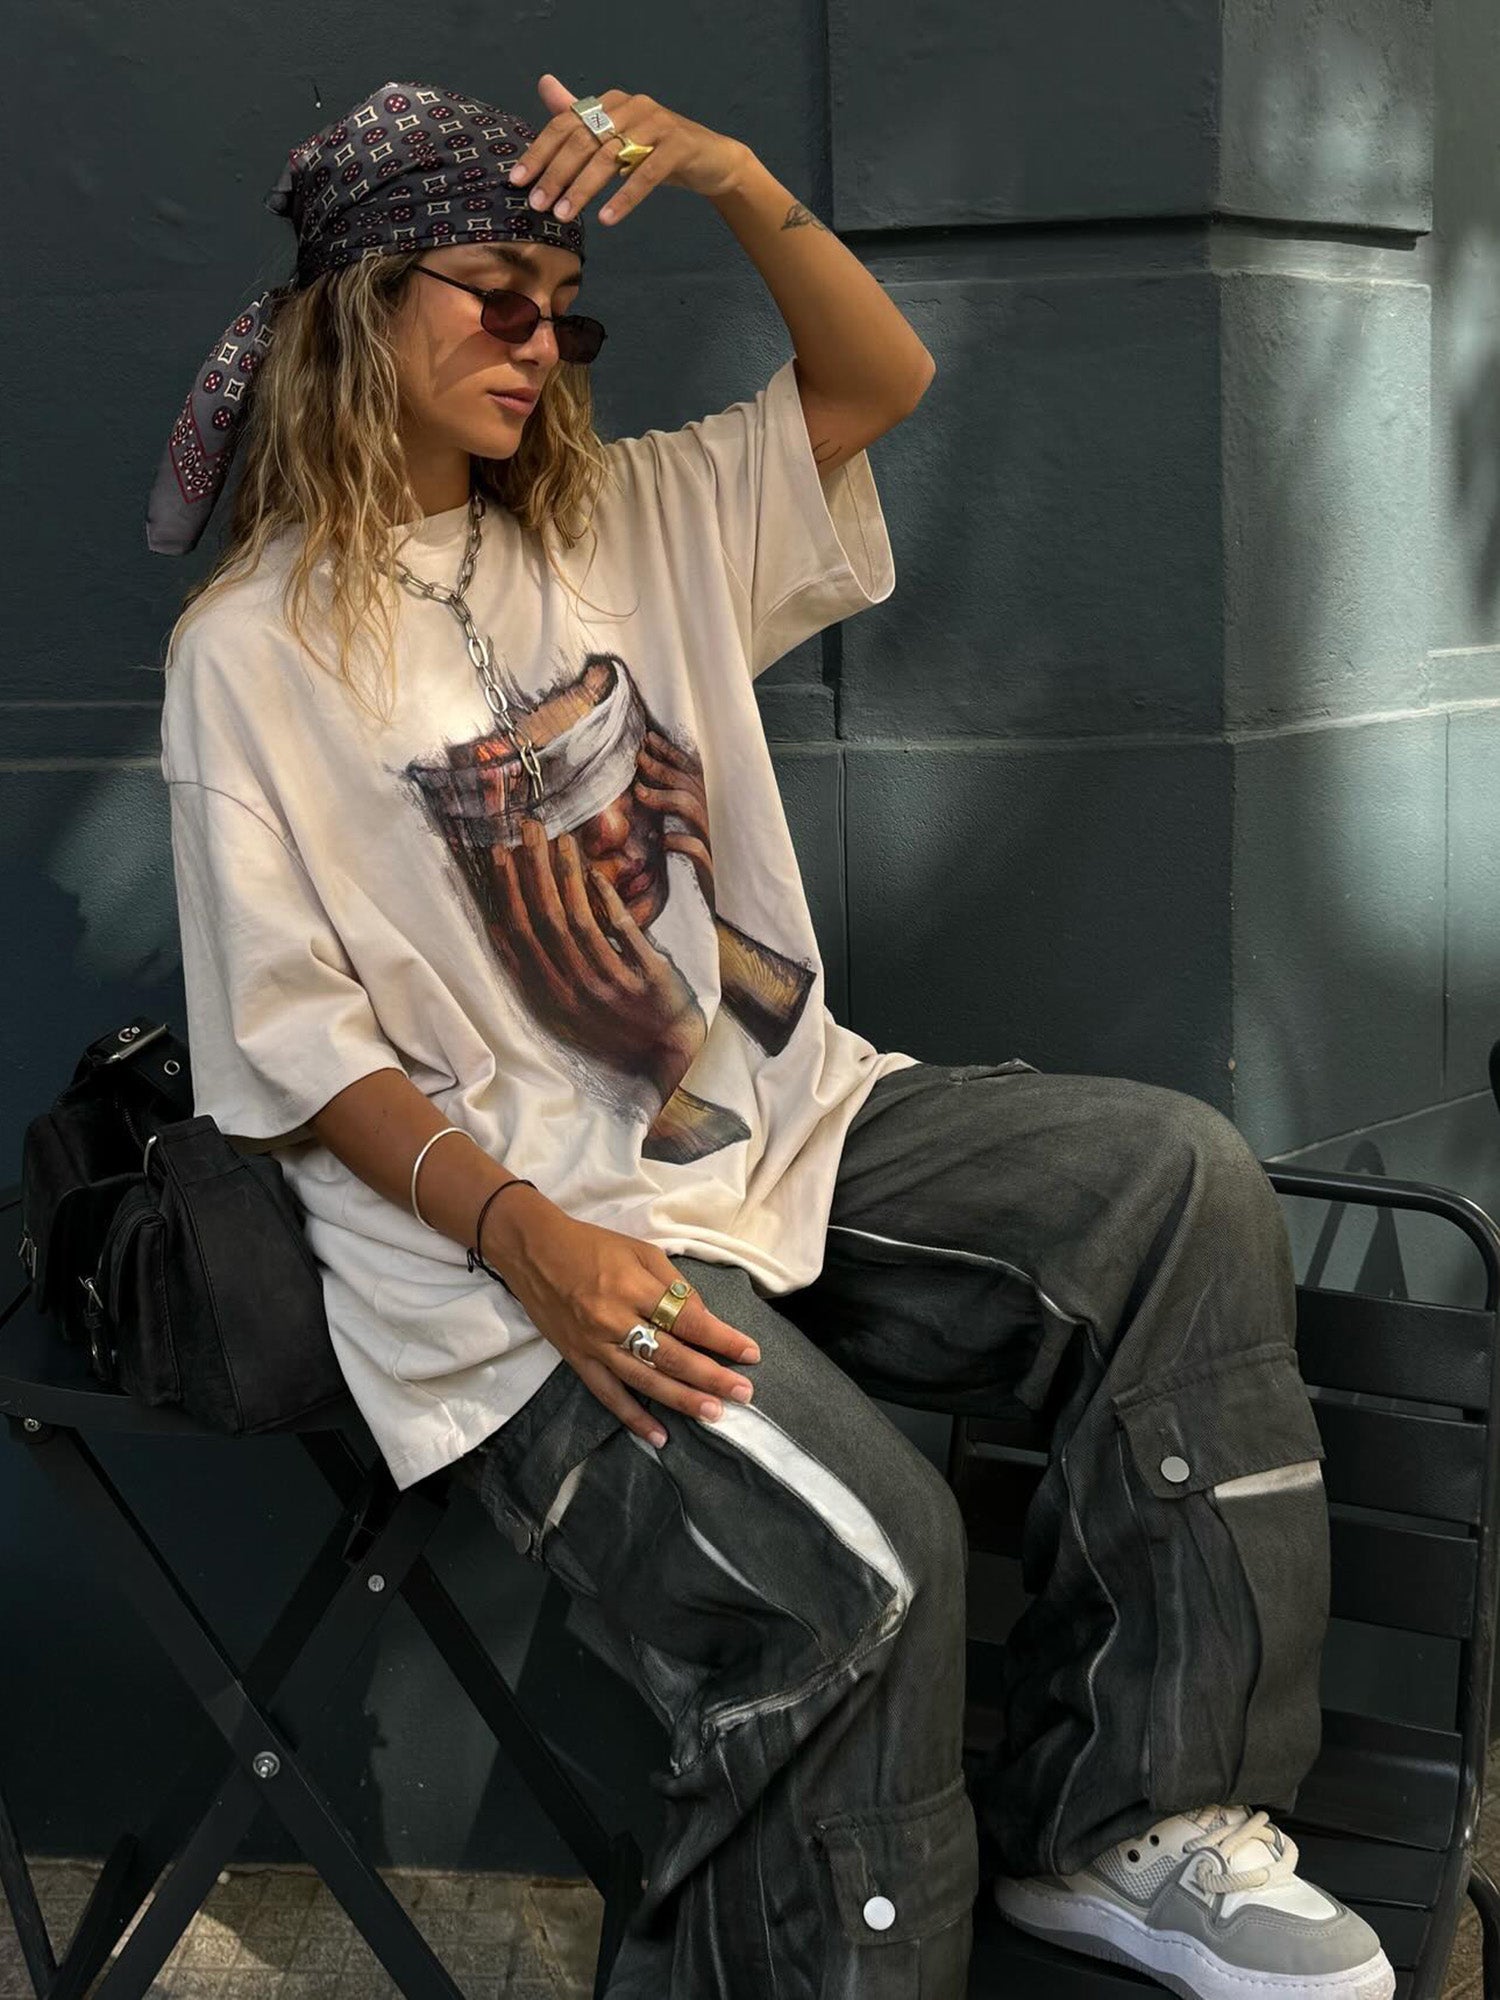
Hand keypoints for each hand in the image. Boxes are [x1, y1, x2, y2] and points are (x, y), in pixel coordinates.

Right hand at [483, 1197, 760, 1444]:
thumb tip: (702, 1320)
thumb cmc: (593, 1245)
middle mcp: (614, 1319)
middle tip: (744, 1393)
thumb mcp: (641, 1251)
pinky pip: (608, 1395)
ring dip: (681, 1400)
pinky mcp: (577, 1360)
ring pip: (644, 1380)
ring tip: (714, 1414)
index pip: (687, 1320)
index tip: (750, 1354)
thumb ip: (673, 1285)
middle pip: (671, 1355)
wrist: (534, 1250)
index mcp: (634, 1287)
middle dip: (710, 1376)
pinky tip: (659, 1436)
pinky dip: (633, 1418)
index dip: (721, 1339)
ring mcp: (594, 1344)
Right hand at [487, 815, 705, 1092]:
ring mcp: (612, 986)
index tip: (500, 852)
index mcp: (551, 996)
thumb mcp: (562, 1008)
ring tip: (561, 839)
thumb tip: (500, 928)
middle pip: (546, 921)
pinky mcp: (648, 979)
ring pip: (579, 921)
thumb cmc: (611, 1024)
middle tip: (529, 828)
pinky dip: (606, 900)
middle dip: (533, 869)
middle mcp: (577, 991)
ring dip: (567, 876)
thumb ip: (533, 972)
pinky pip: (622, 931)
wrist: (664, 1054)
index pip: (520, 935)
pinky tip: (596, 872)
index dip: (507, 891)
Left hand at [509, 73, 751, 227]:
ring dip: (584, 189)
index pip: (566, 123)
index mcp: (610, 102)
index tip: (518, 180)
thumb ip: (580, 117)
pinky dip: (624, 197)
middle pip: (584, 141)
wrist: (711, 158)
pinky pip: (646, 174)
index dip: (540, 152)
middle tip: (539, 205)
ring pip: (610, 156)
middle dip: (557, 174)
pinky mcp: (678, 145)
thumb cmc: (657, 150)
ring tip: (565, 215)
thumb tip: (544, 85)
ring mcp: (656, 123)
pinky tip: (607, 218)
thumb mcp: (616, 135)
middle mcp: (630, 105)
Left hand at [634, 730, 714, 911]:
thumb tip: (640, 787)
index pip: (691, 772)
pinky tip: (660, 840)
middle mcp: (711, 819)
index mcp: (705, 808)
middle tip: (638, 758)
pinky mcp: (708, 866)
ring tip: (639, 794)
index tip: (648, 739)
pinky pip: (694, 847)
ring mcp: (711, 841)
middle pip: (688, 783)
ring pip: (690, 807)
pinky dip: (676, 840)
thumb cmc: (694, 867)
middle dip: (662, 767)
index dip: (671, 753)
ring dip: (663, 797)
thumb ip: (670, 809)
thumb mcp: (682, 833)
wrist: (717, 909)